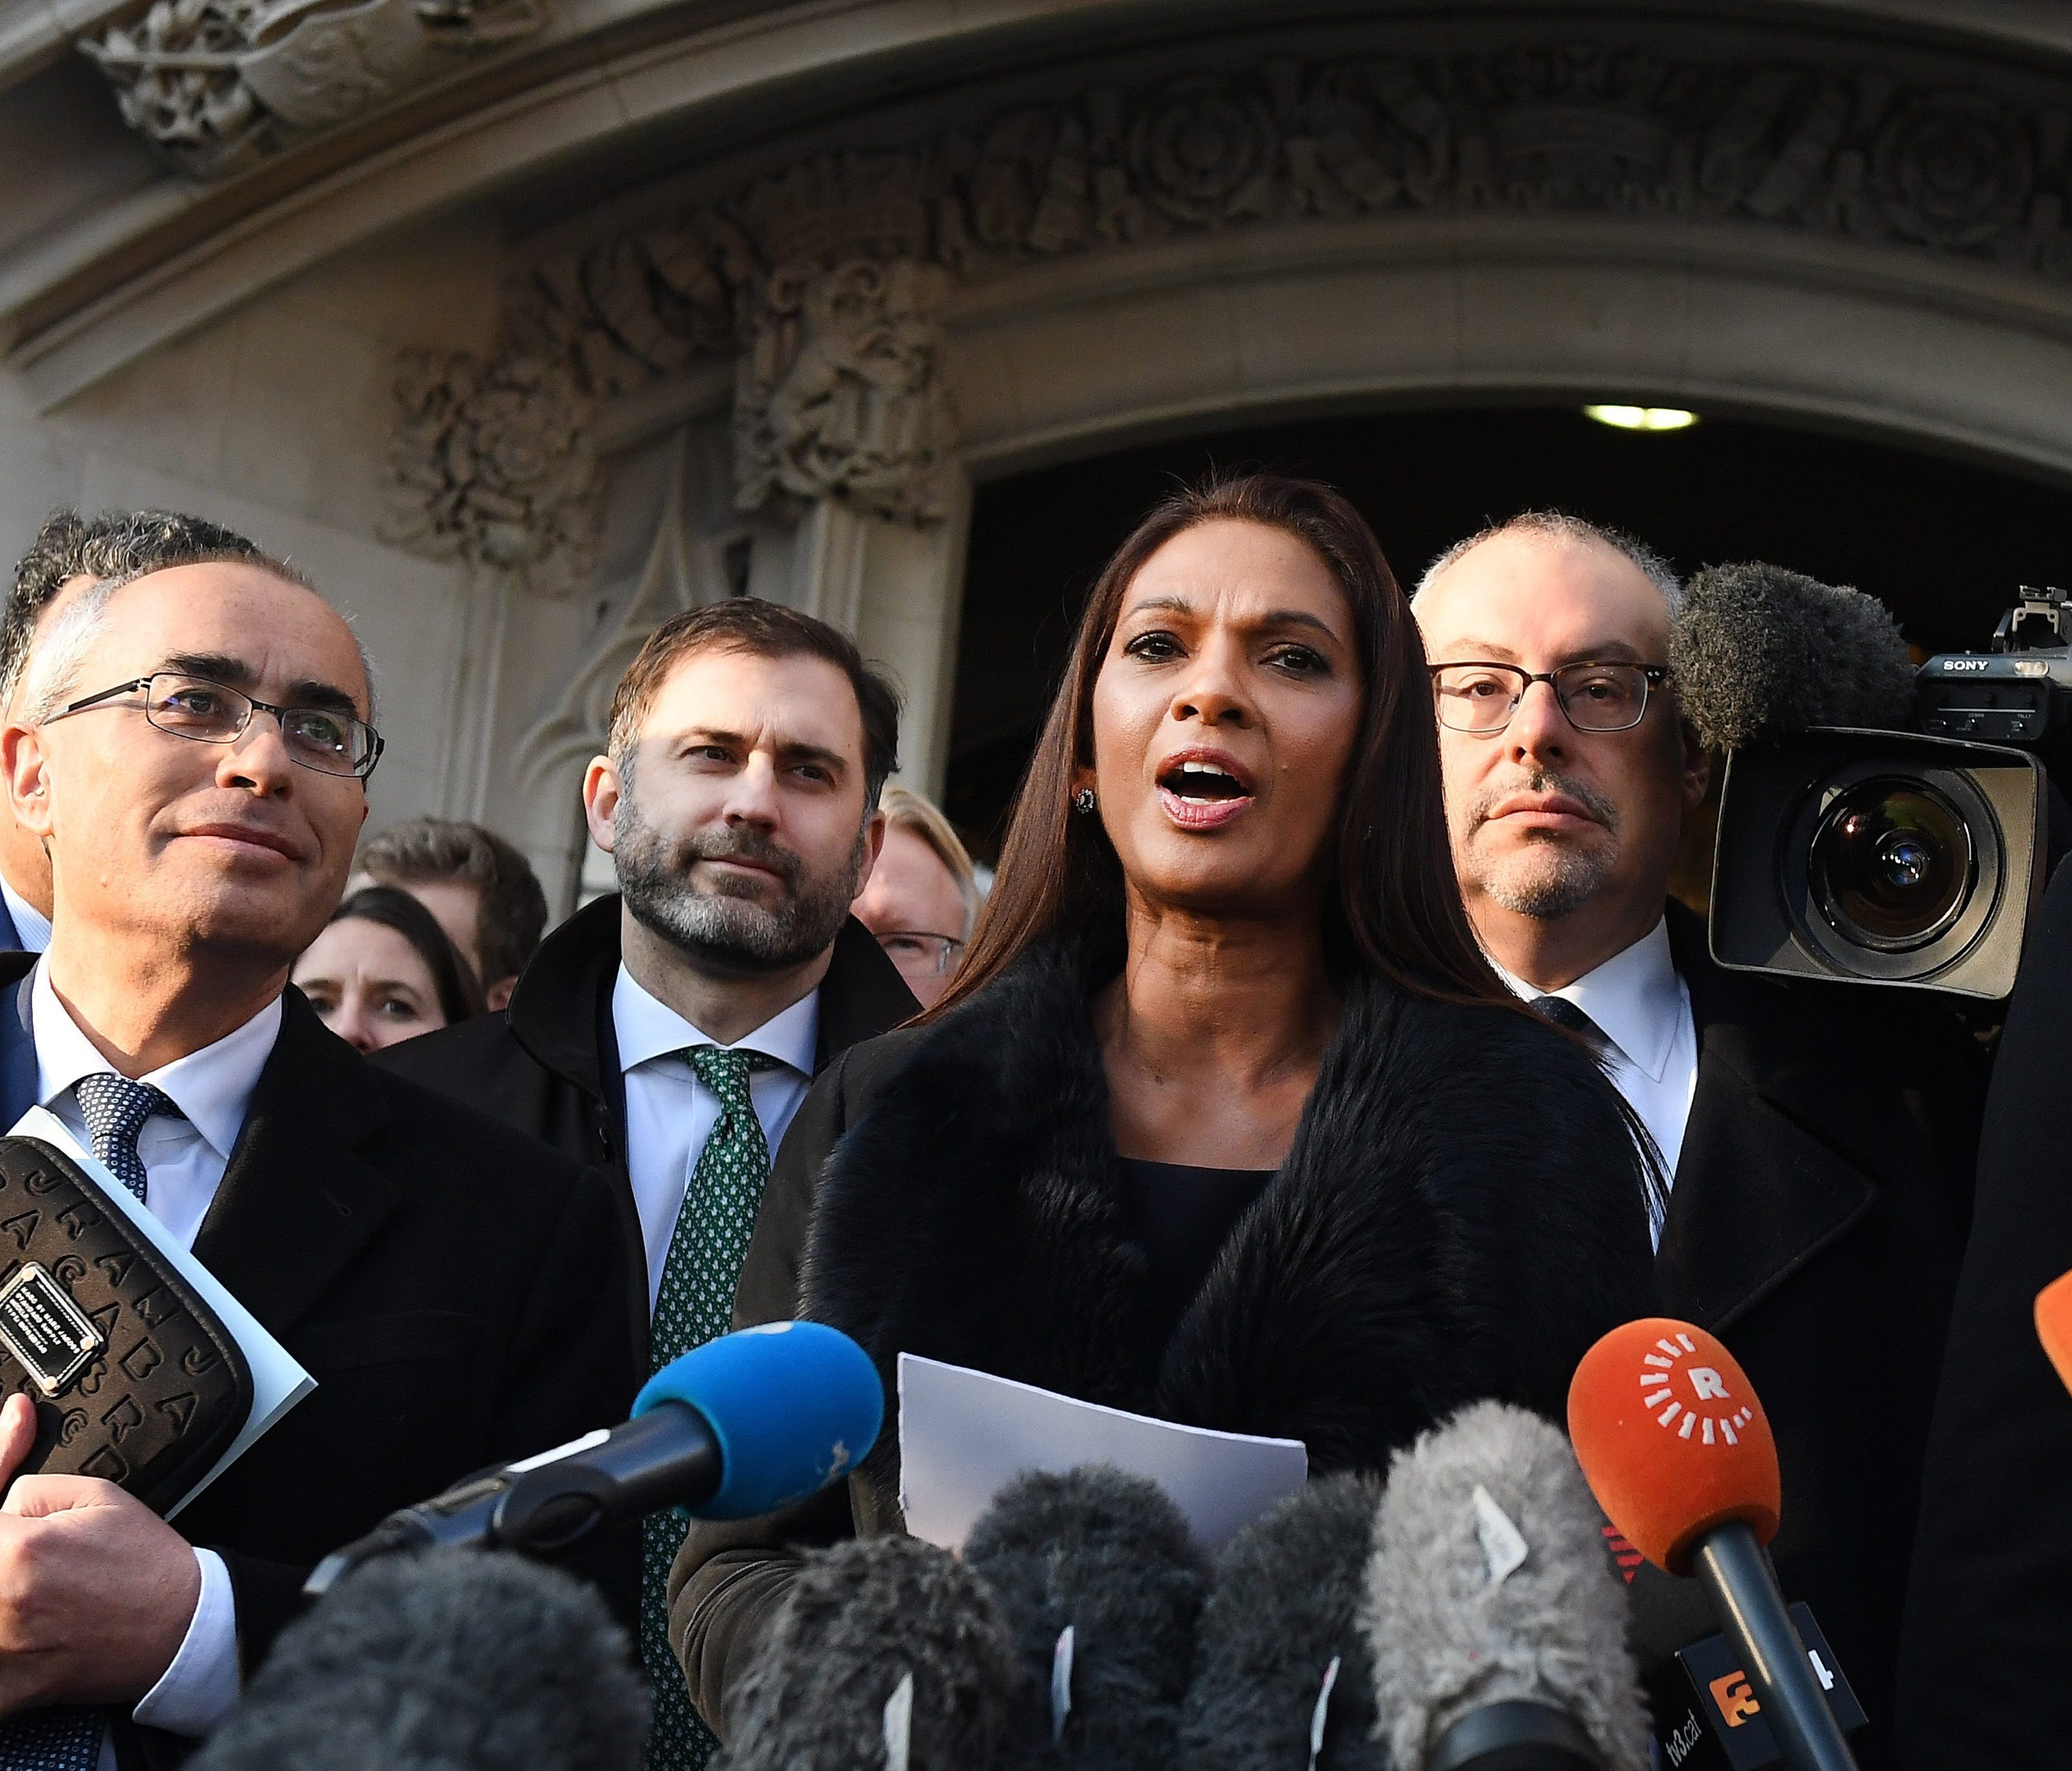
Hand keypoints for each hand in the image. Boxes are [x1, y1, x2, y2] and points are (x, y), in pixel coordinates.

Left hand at [0, 1392, 200, 1714]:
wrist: (181, 1626)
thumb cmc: (145, 1563)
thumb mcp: (100, 1497)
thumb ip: (31, 1487)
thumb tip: (0, 1499)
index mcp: (22, 1549)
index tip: (10, 1527)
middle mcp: (3, 1600)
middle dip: (1, 1554)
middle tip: (21, 1557)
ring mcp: (5, 1649)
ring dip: (1, 1601)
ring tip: (30, 1592)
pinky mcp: (11, 1690)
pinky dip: (1, 1658)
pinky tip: (15, 1636)